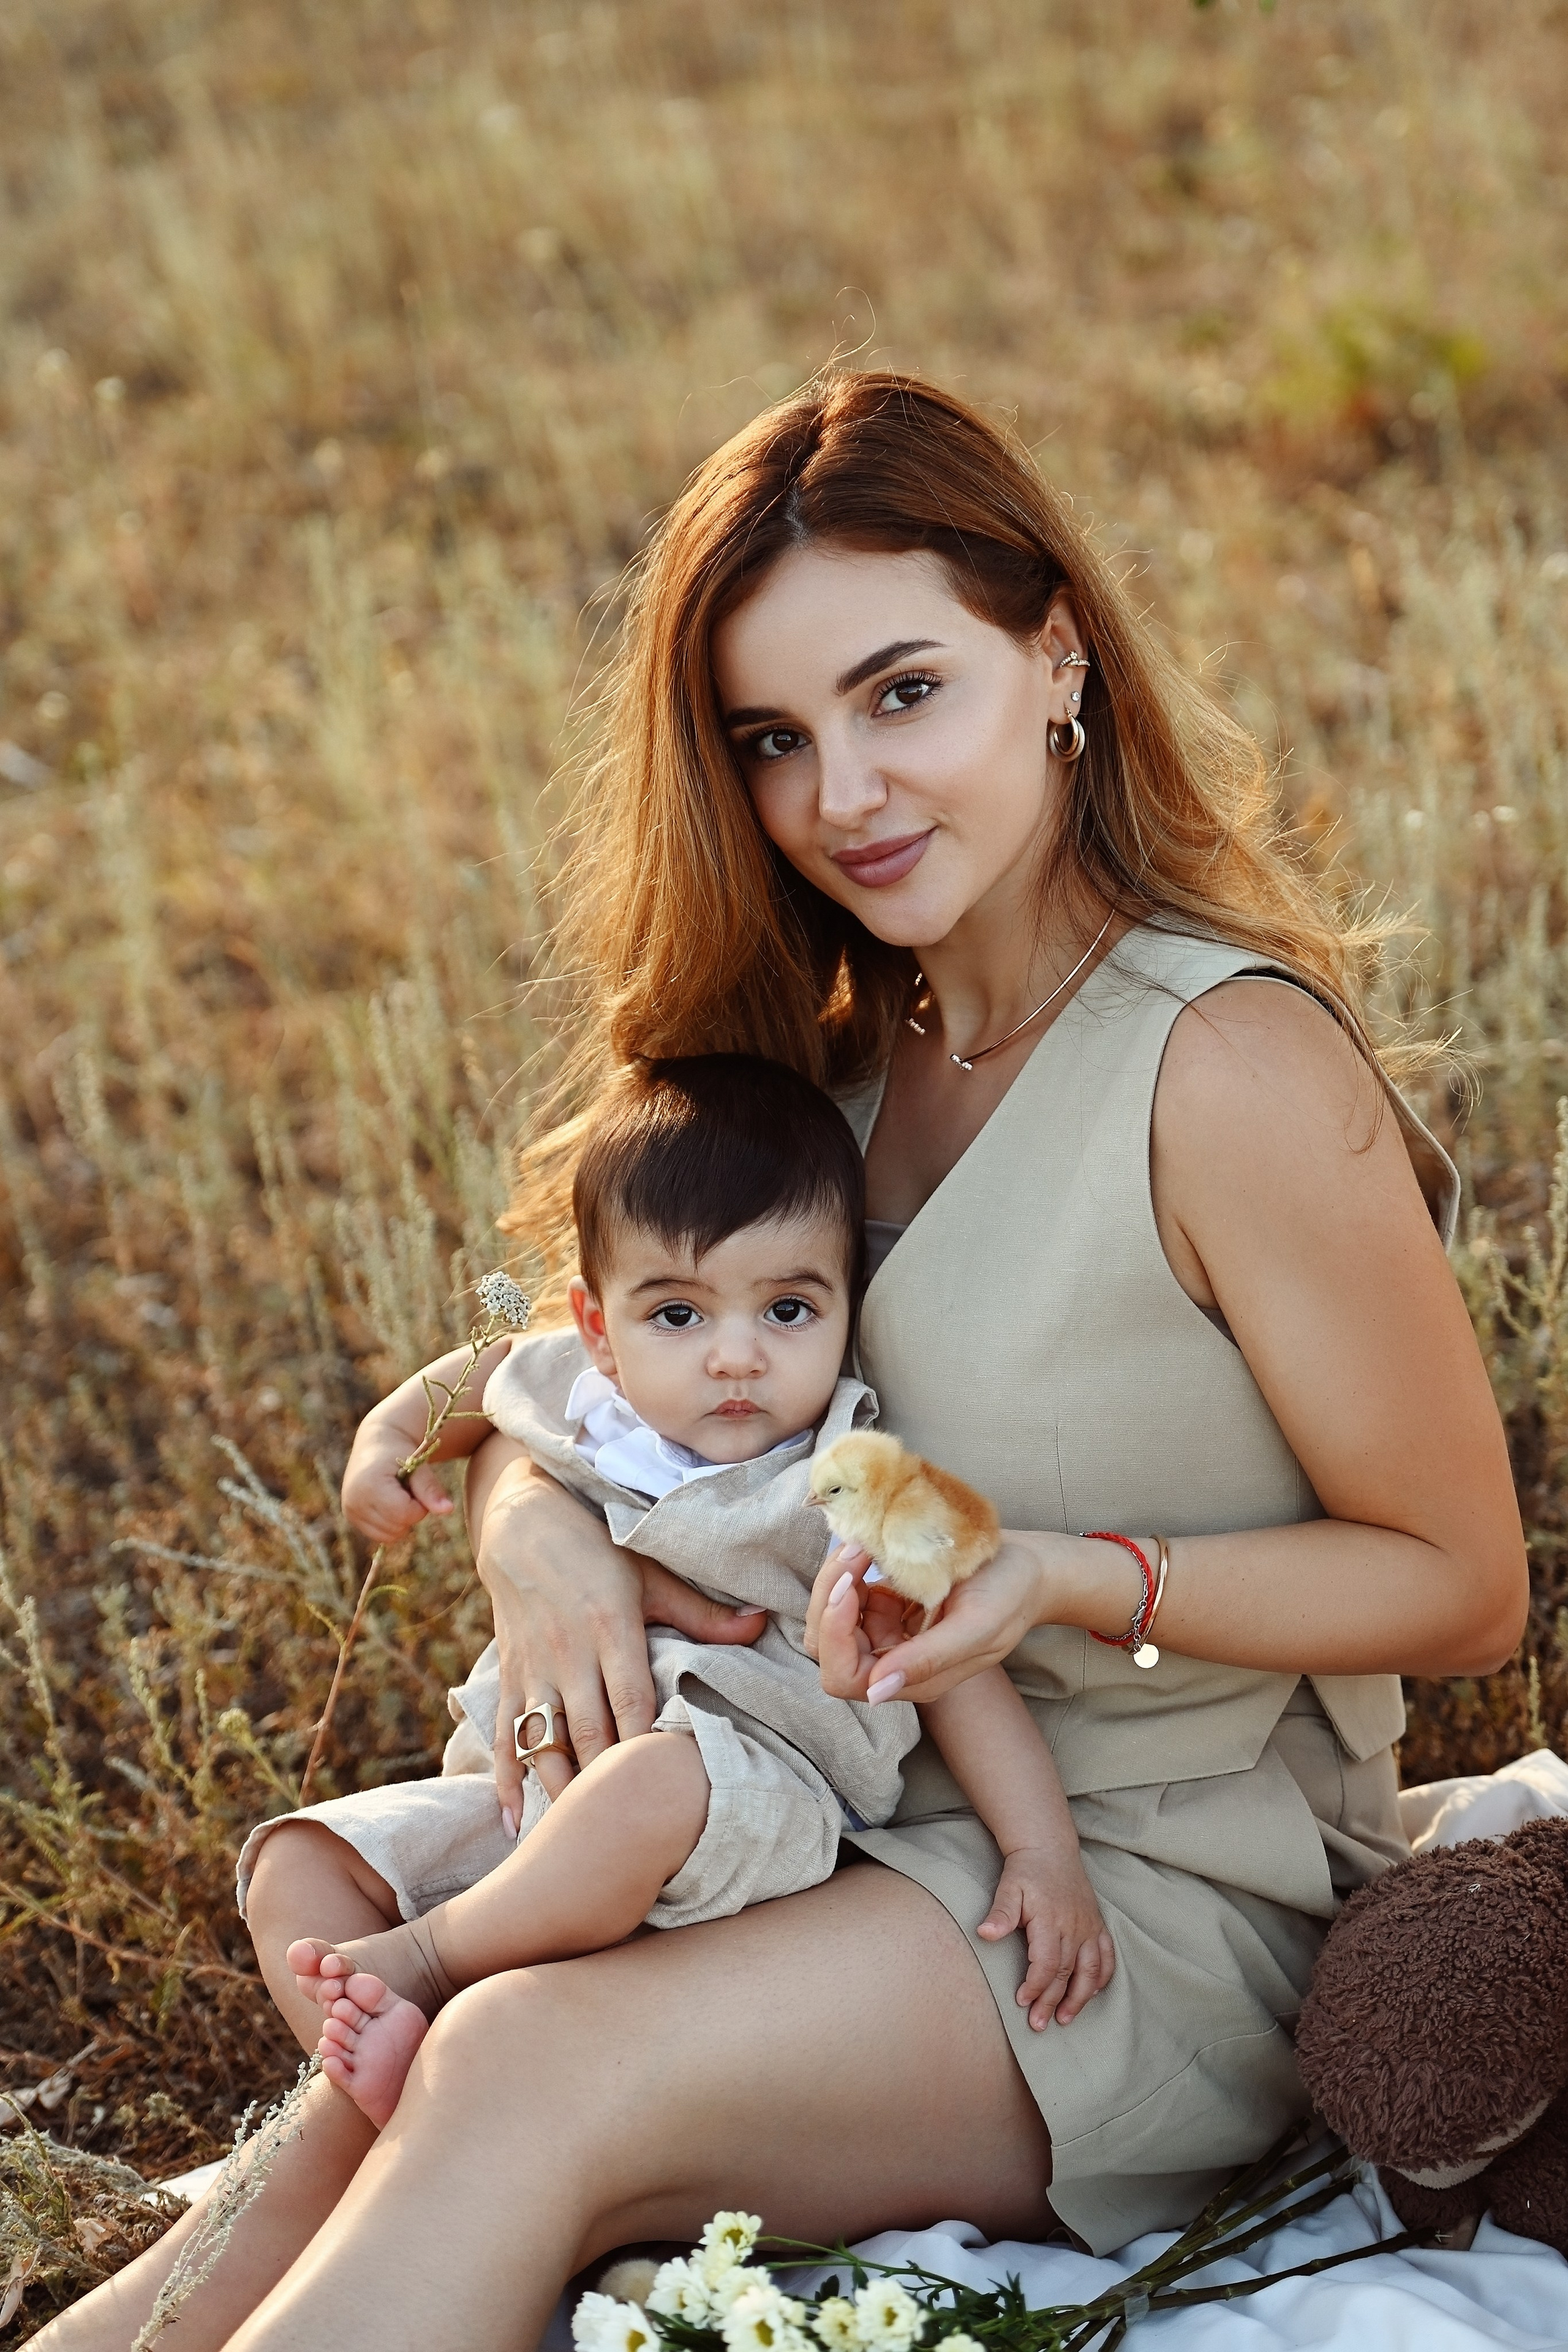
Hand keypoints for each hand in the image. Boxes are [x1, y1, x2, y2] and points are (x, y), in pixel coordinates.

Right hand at [341, 1417, 452, 1543]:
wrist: (376, 1445)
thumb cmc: (399, 1453)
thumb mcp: (418, 1466)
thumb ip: (431, 1489)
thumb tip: (448, 1510)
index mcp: (369, 1485)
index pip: (404, 1513)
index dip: (419, 1505)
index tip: (417, 1488)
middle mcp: (354, 1500)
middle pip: (397, 1527)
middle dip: (410, 1512)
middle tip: (407, 1490)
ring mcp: (350, 1511)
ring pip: (389, 1536)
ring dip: (401, 1520)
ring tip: (397, 1495)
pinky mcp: (351, 1517)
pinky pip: (380, 1535)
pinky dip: (391, 1524)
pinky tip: (389, 1503)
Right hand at [467, 1435, 766, 1818]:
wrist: (523, 1520)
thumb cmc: (598, 1548)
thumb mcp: (652, 1575)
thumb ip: (703, 1613)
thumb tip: (760, 1623)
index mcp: (611, 1627)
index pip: (631, 1699)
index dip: (644, 1745)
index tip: (659, 1788)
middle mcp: (569, 1652)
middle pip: (588, 1730)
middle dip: (604, 1782)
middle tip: (623, 1830)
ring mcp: (534, 1668)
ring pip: (543, 1740)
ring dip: (557, 1789)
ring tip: (571, 1838)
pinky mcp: (508, 1675)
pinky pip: (502, 1733)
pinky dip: (504, 1778)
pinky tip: (511, 1821)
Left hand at [814, 1533, 1062, 1703]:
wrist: (1029, 1566)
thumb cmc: (1011, 1595)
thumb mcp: (978, 1626)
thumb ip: (929, 1659)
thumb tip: (875, 1690)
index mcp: (915, 1679)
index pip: (846, 1676)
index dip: (836, 1634)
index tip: (851, 1585)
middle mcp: (893, 1661)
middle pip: (826, 1646)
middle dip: (829, 1599)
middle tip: (856, 1553)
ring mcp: (887, 1633)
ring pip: (831, 1617)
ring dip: (836, 1580)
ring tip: (862, 1546)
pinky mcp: (886, 1606)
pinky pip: (847, 1594)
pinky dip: (849, 1569)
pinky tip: (870, 1548)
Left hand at [978, 1845, 1115, 2029]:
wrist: (1049, 1848)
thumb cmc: (1025, 1871)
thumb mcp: (1008, 1887)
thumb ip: (1000, 1913)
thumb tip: (985, 1934)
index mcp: (1051, 1920)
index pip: (1047, 1963)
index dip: (1035, 1986)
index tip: (1022, 2001)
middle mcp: (1075, 1926)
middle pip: (1066, 1972)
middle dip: (1053, 2002)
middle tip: (1038, 2024)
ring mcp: (1089, 1925)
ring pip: (1091, 1970)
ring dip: (1080, 1997)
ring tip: (1066, 2019)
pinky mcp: (1097, 1924)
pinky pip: (1107, 1956)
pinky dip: (1103, 1977)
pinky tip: (1093, 1993)